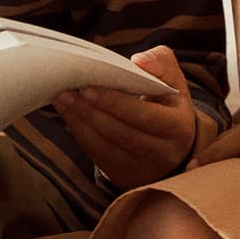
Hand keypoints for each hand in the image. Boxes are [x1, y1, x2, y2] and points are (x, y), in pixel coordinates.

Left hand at [52, 45, 196, 188]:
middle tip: (65, 92)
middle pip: (120, 133)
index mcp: (177, 127)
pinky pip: (98, 158)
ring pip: (105, 148)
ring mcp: (143, 170)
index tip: (88, 88)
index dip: (114, 103)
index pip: (143, 116)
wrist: (174, 142)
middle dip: (89, 112)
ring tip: (61, 100)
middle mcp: (163, 154)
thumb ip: (160, 62)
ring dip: (79, 123)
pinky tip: (69, 117)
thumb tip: (138, 61)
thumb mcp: (173, 80)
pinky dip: (81, 136)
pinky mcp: (125, 177)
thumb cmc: (168, 103)